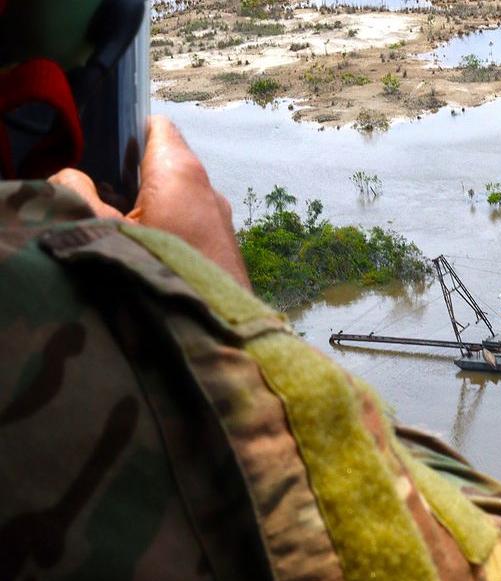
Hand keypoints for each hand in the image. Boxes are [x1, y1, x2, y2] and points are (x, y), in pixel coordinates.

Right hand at [49, 116, 250, 288]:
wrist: (213, 328)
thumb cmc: (157, 272)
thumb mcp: (99, 230)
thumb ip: (76, 194)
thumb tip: (70, 177)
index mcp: (180, 171)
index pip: (157, 127)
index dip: (127, 132)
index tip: (101, 150)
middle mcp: (208, 189)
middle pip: (165, 164)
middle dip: (132, 176)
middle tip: (100, 196)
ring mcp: (221, 219)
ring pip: (179, 198)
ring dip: (150, 207)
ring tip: (121, 229)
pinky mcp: (225, 247)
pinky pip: (191, 225)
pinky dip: (169, 230)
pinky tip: (148, 254)